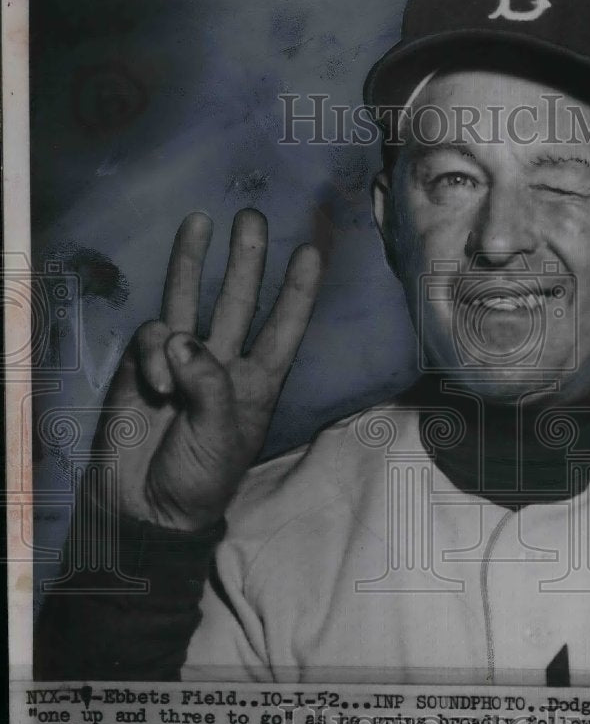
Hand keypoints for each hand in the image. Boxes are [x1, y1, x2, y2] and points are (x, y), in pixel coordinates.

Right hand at [91, 210, 321, 531]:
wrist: (144, 507)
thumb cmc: (199, 479)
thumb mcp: (221, 437)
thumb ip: (209, 385)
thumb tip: (182, 338)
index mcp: (259, 382)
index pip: (285, 328)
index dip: (298, 291)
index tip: (312, 252)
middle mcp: (225, 363)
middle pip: (240, 301)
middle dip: (248, 259)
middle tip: (253, 216)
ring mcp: (183, 361)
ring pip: (192, 301)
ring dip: (195, 262)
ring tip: (201, 220)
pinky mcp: (144, 366)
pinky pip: (152, 339)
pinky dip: (153, 354)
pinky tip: (155, 388)